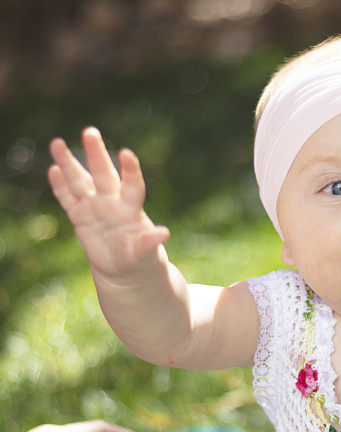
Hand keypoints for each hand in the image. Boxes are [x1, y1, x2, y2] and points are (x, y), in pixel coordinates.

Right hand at [48, 127, 169, 283]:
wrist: (124, 268)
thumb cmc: (140, 258)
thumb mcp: (145, 253)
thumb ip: (149, 242)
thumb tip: (164, 233)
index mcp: (130, 209)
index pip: (132, 186)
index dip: (130, 171)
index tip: (127, 154)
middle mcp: (111, 202)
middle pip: (103, 175)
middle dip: (96, 155)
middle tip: (90, 132)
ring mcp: (94, 207)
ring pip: (80, 182)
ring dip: (68, 164)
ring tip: (57, 143)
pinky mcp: (80, 217)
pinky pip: (68, 199)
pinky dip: (60, 187)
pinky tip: (54, 170)